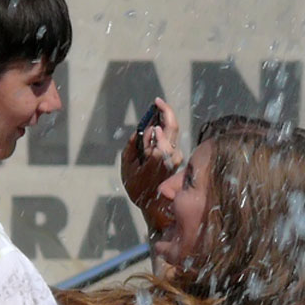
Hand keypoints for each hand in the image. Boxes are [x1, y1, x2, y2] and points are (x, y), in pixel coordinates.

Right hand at [120, 97, 181, 212]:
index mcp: (156, 157)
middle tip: (158, 101)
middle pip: (172, 126)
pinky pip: (172, 140)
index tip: (152, 110)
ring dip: (164, 121)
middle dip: (165, 111)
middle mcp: (170, 155)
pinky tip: (157, 129)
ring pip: (172, 132)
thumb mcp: (127, 166)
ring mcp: (176, 157)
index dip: (154, 124)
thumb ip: (133, 146)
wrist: (153, 203)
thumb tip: (141, 131)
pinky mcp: (178, 158)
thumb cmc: (136, 184)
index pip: (159, 133)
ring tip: (155, 114)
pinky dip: (164, 132)